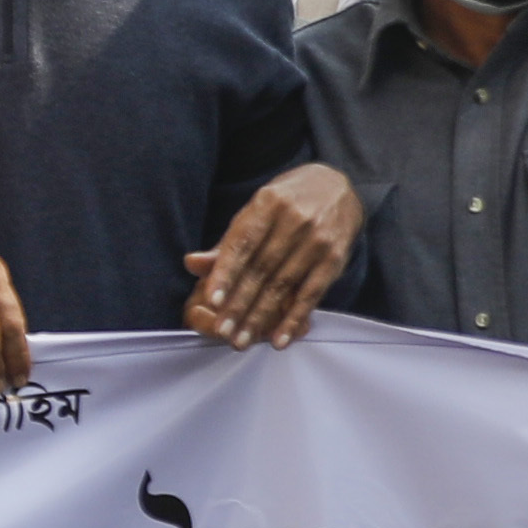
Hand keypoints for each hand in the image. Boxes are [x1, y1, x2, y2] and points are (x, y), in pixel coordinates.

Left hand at [182, 161, 358, 345]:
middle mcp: (295, 220)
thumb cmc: (286, 202)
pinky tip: (278, 339)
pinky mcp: (334, 259)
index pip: (242, 243)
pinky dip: (293, 319)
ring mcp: (317, 240)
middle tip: (222, 331)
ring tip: (242, 340)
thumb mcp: (256, 211)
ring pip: (283, 286)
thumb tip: (191, 264)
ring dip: (260, 318)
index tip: (212, 300)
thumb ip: (227, 243)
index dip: (226, 273)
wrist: (337, 187)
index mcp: (268, 202)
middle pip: (261, 269)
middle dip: (239, 304)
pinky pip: (310, 295)